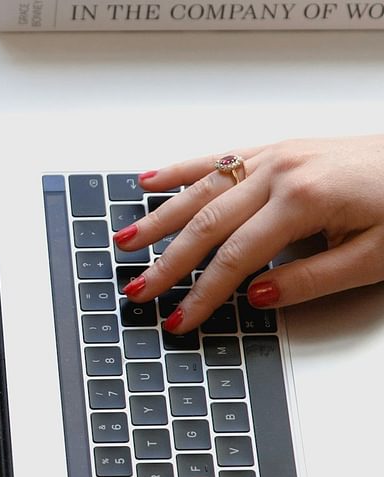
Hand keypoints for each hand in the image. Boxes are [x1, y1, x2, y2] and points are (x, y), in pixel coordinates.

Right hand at [117, 136, 383, 332]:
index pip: (235, 258)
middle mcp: (282, 172)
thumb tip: (254, 297)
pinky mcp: (280, 149)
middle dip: (167, 261)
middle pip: (206, 224)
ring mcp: (277, 156)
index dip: (202, 293)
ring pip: (202, 190)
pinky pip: (219, 158)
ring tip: (126, 241)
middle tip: (139, 289)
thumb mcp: (376, 257)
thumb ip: (312, 281)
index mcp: (303, 199)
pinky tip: (150, 180)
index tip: (180, 319)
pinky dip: (180, 170)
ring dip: (158, 217)